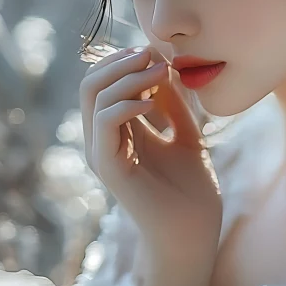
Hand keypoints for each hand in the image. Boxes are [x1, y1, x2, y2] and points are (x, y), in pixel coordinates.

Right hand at [80, 45, 221, 285]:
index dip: (126, 60)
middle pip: (90, 84)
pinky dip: (126, 103)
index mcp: (120, 133)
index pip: (104, 83)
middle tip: (154, 53)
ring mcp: (104, 154)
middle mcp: (104, 141)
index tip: (159, 50)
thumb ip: (175, 106)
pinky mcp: (110, 168)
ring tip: (161, 71)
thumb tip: (166, 68)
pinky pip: (104, 123)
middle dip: (121, 61)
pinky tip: (153, 100)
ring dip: (126, 76)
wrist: (195, 235)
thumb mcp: (188, 136)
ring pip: (93, 97)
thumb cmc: (194, 193)